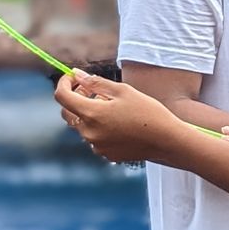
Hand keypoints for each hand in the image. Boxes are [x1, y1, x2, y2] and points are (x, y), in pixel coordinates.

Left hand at [55, 72, 191, 163]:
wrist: (166, 141)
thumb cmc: (147, 112)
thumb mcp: (122, 91)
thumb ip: (95, 82)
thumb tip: (77, 75)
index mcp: (92, 114)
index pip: (62, 97)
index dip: (64, 83)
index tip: (72, 77)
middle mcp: (89, 132)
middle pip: (68, 113)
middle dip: (75, 98)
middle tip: (91, 89)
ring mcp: (96, 146)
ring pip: (82, 125)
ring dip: (89, 114)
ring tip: (112, 106)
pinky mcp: (106, 154)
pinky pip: (94, 137)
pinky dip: (99, 127)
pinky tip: (119, 123)